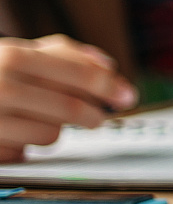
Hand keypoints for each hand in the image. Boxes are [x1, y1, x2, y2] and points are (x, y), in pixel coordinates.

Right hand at [0, 36, 137, 161]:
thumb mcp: (18, 51)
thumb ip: (64, 54)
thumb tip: (107, 67)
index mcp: (12, 57)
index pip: (79, 76)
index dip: (110, 87)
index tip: (128, 96)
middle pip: (71, 110)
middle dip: (93, 115)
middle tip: (100, 116)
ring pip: (50, 135)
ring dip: (53, 129)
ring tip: (36, 116)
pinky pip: (23, 152)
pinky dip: (24, 144)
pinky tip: (11, 130)